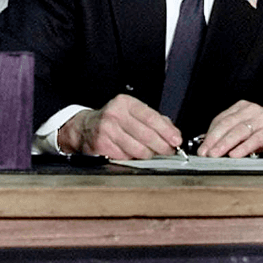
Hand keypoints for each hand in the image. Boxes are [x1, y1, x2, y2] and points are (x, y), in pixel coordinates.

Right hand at [57, 94, 180, 158]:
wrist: (85, 127)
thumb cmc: (114, 120)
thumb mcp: (133, 113)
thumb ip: (155, 120)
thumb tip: (174, 134)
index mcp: (125, 103)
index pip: (151, 117)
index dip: (166, 131)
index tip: (176, 140)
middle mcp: (115, 114)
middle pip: (146, 135)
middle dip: (161, 146)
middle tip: (168, 151)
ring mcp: (107, 130)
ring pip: (137, 149)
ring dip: (148, 155)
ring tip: (150, 153)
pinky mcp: (102, 145)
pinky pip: (126, 157)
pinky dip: (133, 159)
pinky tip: (132, 154)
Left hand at [197, 100, 262, 156]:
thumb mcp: (247, 131)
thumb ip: (231, 135)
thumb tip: (209, 147)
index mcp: (242, 108)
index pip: (220, 120)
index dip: (209, 135)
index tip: (202, 148)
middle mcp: (251, 110)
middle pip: (227, 124)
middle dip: (214, 140)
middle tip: (205, 153)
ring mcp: (262, 118)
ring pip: (239, 131)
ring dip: (225, 144)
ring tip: (216, 154)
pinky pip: (255, 139)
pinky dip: (243, 147)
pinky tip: (235, 155)